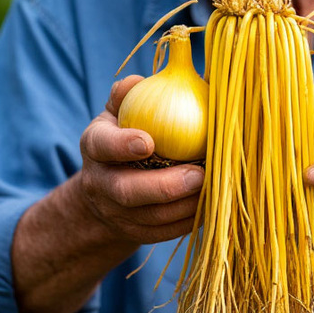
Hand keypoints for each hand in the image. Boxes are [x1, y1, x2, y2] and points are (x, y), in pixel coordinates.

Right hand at [74, 75, 203, 245]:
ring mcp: (118, 213)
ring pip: (152, 218)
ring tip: (217, 188)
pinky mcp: (138, 233)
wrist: (109, 189)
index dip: (122, 145)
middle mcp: (102, 183)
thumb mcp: (121, 111)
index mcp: (95, 147)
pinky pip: (166, 232)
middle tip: (199, 174)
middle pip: (128, 192)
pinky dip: (192, 220)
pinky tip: (217, 203)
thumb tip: (140, 79)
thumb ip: (129, 94)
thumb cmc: (127, 133)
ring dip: (187, 206)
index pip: (102, 146)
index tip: (148, 141)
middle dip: (164, 187)